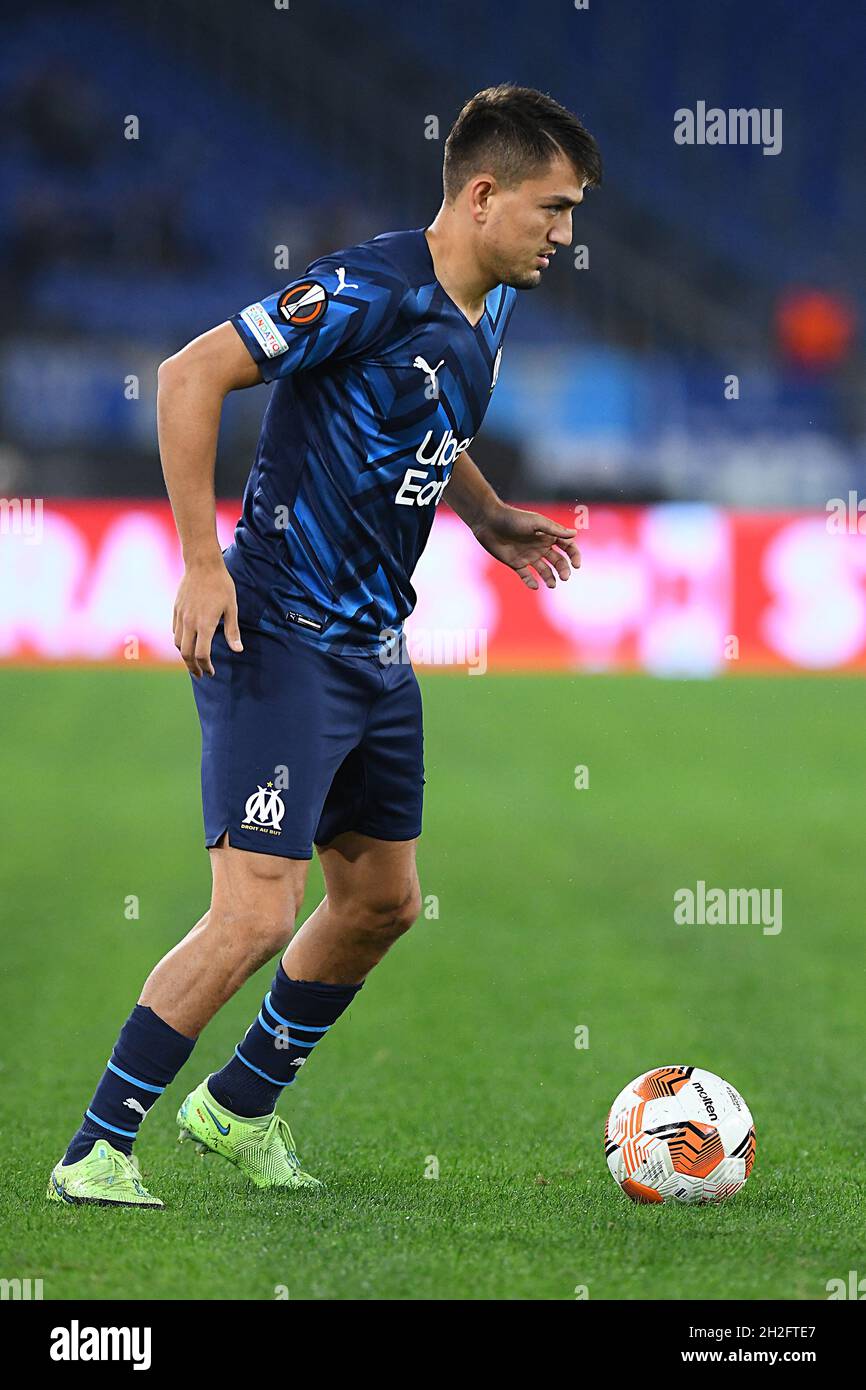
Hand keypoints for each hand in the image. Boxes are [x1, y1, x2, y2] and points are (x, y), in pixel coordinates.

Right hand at [172, 554, 242, 676]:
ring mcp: (180, 616)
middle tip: (200, 674)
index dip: (206, 666)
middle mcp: (189, 623)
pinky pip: (175, 631)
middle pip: (186, 654)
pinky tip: (188, 642)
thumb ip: (232, 631)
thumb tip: (238, 650)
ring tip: (194, 661)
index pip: (201, 654)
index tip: (211, 671)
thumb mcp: (231, 608)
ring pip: (178, 643)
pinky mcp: (175, 609)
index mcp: (205, 624)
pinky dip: (181, 641)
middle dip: (192, 667)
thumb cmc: (221, 585)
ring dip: (185, 655)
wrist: (202, 564)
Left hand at [473, 505, 580, 590]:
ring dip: (550, 578)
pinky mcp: (516, 564)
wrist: (489, 522)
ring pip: (545, 571)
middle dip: (563, 570)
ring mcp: (529, 556)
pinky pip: (527, 576)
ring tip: (552, 585)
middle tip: (564, 577)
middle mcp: (540, 547)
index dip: (574, 556)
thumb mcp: (536, 522)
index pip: (567, 547)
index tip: (576, 565)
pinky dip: (531, 582)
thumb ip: (554, 530)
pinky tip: (535, 585)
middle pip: (558, 561)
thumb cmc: (514, 518)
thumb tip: (575, 534)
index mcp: (548, 536)